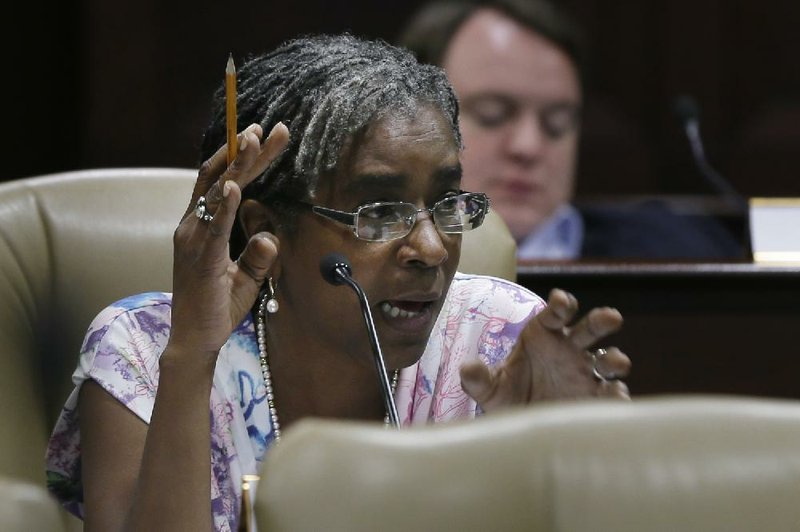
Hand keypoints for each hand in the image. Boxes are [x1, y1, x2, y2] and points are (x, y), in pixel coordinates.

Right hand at [168, 122, 289, 358]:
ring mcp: (193, 239)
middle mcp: (194, 225)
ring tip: (255, 138)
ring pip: (216, 191)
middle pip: (223, 177)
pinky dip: (225, 204)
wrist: (195, 339)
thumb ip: (258, 254)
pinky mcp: (200, 258)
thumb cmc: (218, 306)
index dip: (249, 158)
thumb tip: (270, 235)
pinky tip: (236, 185)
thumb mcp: (247, 277)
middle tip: (271, 127)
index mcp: (203, 226)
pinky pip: (214, 226)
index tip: (270, 134)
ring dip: (237, 164)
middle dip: (248, 150)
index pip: (229, 182)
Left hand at [460, 288, 630, 411]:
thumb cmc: (508, 398)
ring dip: (615, 359)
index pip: (554, 314)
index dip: (560, 305)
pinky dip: (616, 395)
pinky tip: (615, 397)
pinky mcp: (596, 398)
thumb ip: (478, 378)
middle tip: (610, 317)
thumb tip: (467, 368)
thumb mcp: (490, 390)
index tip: (560, 300)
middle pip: (590, 329)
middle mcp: (570, 350)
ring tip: (615, 364)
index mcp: (544, 336)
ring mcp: (587, 374)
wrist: (522, 428)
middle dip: (601, 320)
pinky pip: (612, 394)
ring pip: (608, 360)